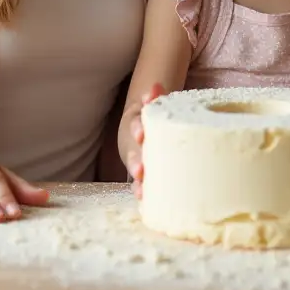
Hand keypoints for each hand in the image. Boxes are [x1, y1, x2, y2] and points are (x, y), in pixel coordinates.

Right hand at [125, 84, 165, 198]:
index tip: (141, 134)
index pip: (135, 125)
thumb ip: (156, 99)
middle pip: (132, 154)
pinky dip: (142, 194)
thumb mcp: (155, 109)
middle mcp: (134, 146)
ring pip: (135, 173)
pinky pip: (142, 186)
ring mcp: (138, 162)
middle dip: (135, 162)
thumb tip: (155, 86)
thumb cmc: (155, 121)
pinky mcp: (145, 177)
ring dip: (138, 182)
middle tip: (140, 170)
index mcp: (137, 126)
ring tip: (142, 191)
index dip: (137, 129)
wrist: (145, 135)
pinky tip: (145, 202)